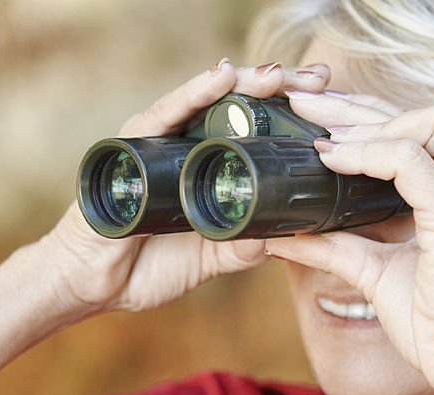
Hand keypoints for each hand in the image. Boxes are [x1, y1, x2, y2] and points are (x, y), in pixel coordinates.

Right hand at [40, 61, 331, 318]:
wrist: (96, 283)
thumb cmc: (149, 265)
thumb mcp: (214, 256)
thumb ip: (246, 243)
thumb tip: (287, 237)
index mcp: (211, 166)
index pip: (259, 131)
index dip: (295, 117)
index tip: (337, 105)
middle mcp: (188, 145)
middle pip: (242, 106)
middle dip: (283, 88)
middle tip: (321, 77)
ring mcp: (161, 141)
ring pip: (210, 101)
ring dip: (247, 83)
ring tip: (280, 73)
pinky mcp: (133, 145)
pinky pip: (166, 115)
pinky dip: (194, 94)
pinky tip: (222, 77)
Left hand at [264, 92, 433, 394]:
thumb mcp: (378, 275)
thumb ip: (337, 248)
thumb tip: (284, 235)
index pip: (423, 130)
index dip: (370, 114)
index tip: (320, 119)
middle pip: (424, 114)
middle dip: (359, 103)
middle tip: (304, 103)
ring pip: (428, 122)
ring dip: (367, 122)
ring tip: (317, 134)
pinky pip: (413, 163)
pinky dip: (372, 154)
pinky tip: (335, 159)